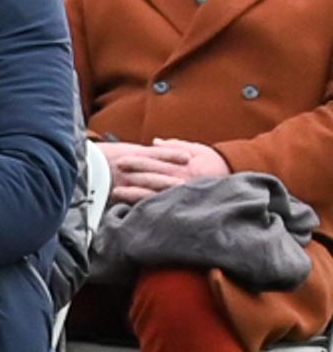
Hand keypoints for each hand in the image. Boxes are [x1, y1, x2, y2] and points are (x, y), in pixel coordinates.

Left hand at [99, 137, 227, 204]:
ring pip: (154, 195)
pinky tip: (132, 208)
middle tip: (115, 174)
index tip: (122, 161)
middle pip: (152, 177)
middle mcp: (182, 181)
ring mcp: (182, 196)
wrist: (236, 184)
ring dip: (134, 194)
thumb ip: (175, 145)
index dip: (137, 161)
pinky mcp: (182, 208)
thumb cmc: (215, 165)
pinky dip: (146, 208)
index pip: (157, 163)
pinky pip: (162, 209)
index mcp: (184, 167)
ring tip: (117, 193)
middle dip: (132, 175)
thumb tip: (154, 142)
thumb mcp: (198, 150)